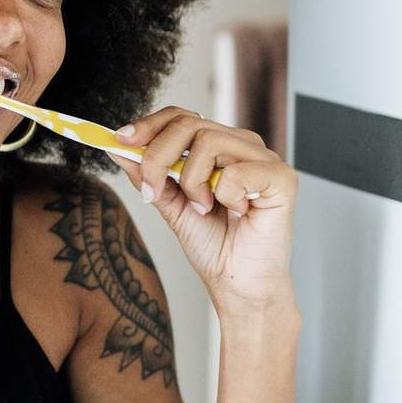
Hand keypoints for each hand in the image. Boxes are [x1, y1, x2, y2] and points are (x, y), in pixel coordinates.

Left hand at [110, 107, 296, 314]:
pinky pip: (236, 172)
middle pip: (190, 124)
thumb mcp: (171, 206)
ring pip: (210, 142)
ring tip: (204, 209)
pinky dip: (226, 197)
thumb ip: (150, 176)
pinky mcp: (282, 178)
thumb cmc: (215, 247)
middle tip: (152, 192)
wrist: (239, 286)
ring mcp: (265, 159)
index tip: (121, 141)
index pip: (182, 116)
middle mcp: (243, 146)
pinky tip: (238, 213)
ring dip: (193, 183)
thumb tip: (119, 149)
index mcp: (220, 147)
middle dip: (158, 157)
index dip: (150, 124)